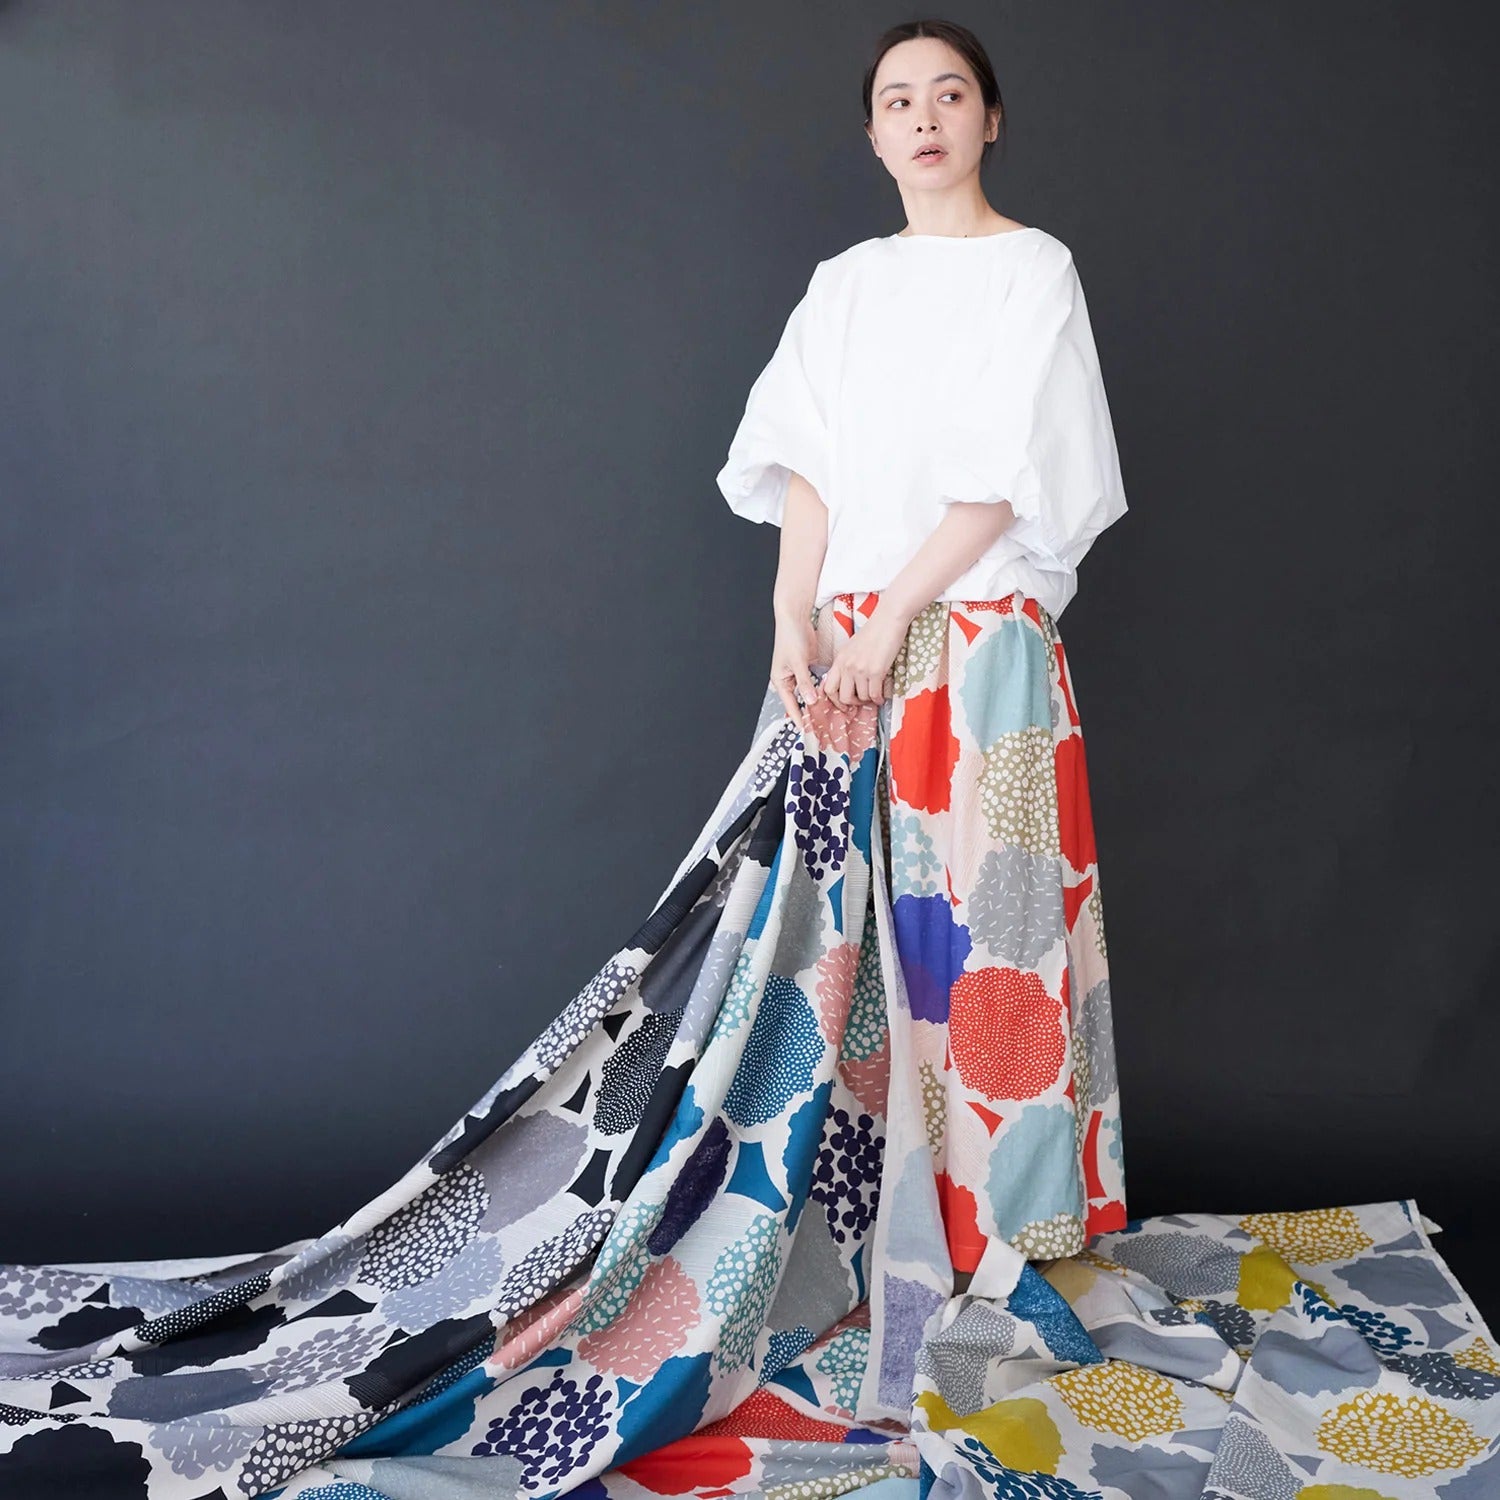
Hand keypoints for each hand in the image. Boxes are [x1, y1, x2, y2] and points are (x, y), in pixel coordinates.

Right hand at [769, 610, 822, 731]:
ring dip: (817, 701)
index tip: (807, 731)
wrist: (795, 618)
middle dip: (810, 712)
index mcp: (780, 680)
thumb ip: (805, 682)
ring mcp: (798, 674)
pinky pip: (814, 683)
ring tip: (829, 714)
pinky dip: (821, 690)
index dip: (798, 718)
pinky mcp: (807, 668)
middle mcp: (788, 679)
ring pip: (808, 693)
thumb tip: (811, 701)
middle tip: (822, 725)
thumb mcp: (798, 662)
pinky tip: (830, 696)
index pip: (790, 705)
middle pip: (799, 701)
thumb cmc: (790, 637)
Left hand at [820, 605, 908, 708]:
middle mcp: (847, 666)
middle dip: (852, 703)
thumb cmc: (873, 632)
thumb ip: (846, 664)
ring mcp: (861, 669)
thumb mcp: (851, 648)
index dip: (835, 700)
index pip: (828, 688)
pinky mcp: (876, 671)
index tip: (843, 703)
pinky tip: (881, 696)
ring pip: (861, 697)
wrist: (888, 621)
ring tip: (874, 696)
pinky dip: (878, 699)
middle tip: (860, 701)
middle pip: (842, 697)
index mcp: (839, 660)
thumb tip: (847, 683)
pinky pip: (874, 694)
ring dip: (868, 699)